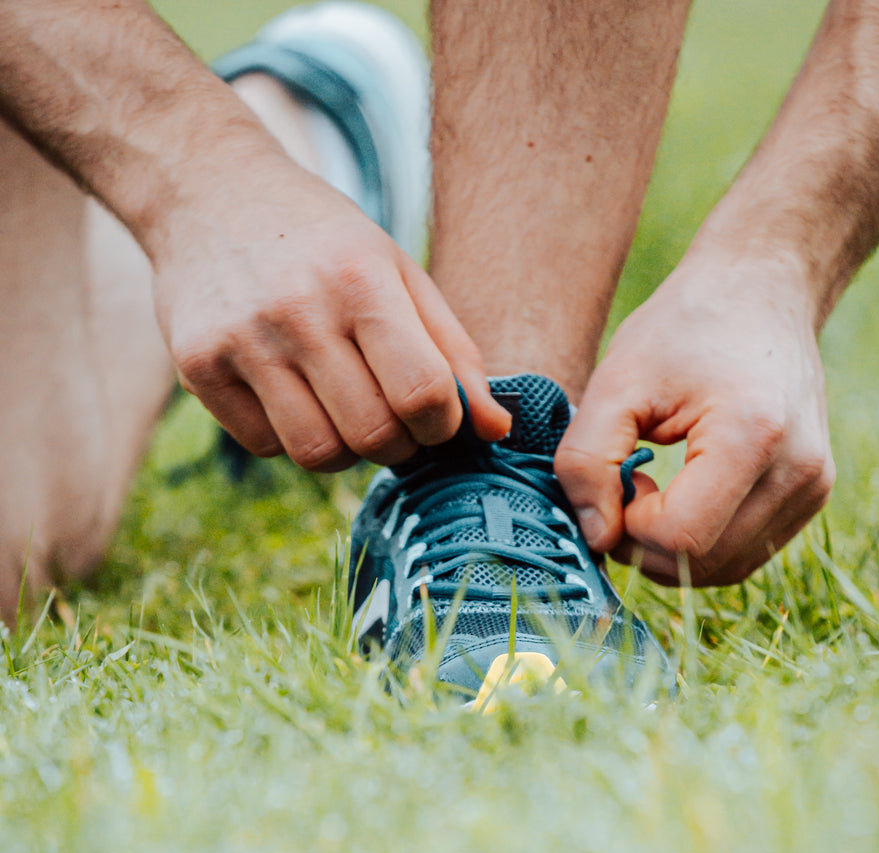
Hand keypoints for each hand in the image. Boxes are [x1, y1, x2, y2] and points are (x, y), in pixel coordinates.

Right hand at [151, 151, 510, 470]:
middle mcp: (297, 311)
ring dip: (344, 449)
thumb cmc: (324, 242)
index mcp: (360, 281)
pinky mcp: (197, 366)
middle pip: (372, 436)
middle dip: (397, 443)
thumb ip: (455, 354)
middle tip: (392, 418)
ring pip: (317, 453)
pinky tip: (291, 395)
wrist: (207, 189)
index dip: (442, 424)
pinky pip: (264, 446)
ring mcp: (241, 341)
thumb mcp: (398, 273)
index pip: (423, 394)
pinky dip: (289, 437)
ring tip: (343, 409)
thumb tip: (497, 432)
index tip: (437, 415)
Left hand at [555, 250, 834, 584]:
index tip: (619, 481)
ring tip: (655, 491)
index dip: (630, 528)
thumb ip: (587, 461)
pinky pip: (744, 554)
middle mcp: (798, 470)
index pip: (680, 537)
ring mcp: (813, 488)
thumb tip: (597, 538)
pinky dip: (703, 542)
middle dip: (647, 544)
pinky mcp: (813, 496)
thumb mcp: (616, 379)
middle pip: (702, 563)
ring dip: (673, 549)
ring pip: (724, 570)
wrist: (761, 289)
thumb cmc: (684, 327)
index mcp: (753, 435)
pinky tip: (685, 496)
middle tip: (627, 489)